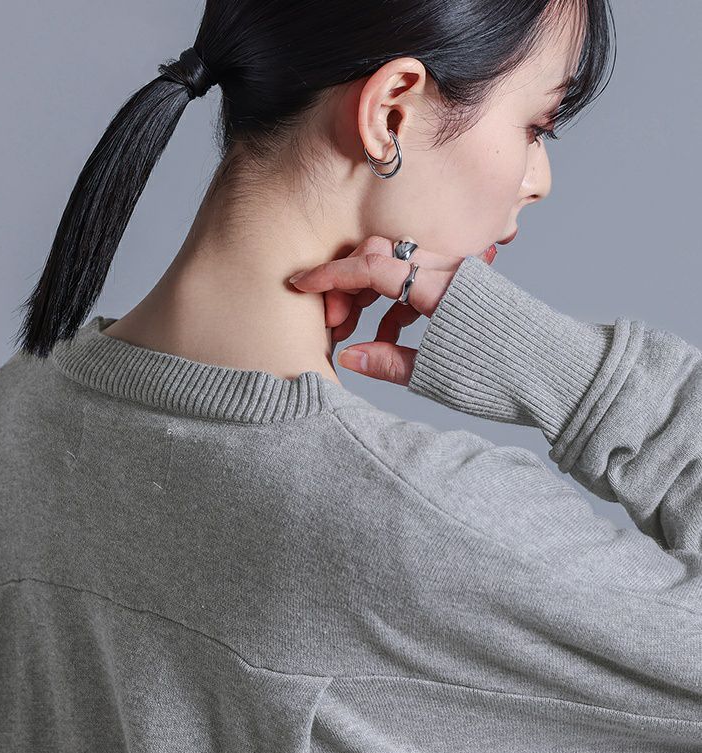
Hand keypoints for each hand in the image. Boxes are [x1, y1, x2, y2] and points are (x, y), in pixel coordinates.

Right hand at [289, 235, 494, 384]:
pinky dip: (398, 301)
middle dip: (349, 284)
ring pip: (401, 267)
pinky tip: (390, 335)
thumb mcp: (439, 377)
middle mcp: (452, 272)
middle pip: (383, 257)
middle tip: (334, 322)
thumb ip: (389, 363)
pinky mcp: (470, 287)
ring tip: (357, 332)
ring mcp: (462, 275)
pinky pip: (423, 280)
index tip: (301, 284)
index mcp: (441, 291)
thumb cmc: (507, 379)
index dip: (331, 277)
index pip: (372, 269)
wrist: (566, 375)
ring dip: (371, 293)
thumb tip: (347, 354)